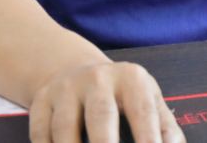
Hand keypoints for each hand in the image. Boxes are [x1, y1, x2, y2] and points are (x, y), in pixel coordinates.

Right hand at [27, 60, 184, 142]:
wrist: (77, 70)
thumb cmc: (122, 96)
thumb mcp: (148, 100)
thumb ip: (165, 127)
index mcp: (131, 79)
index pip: (142, 112)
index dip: (148, 138)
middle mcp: (97, 78)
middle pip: (101, 116)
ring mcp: (66, 88)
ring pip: (65, 128)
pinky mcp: (41, 101)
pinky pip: (41, 134)